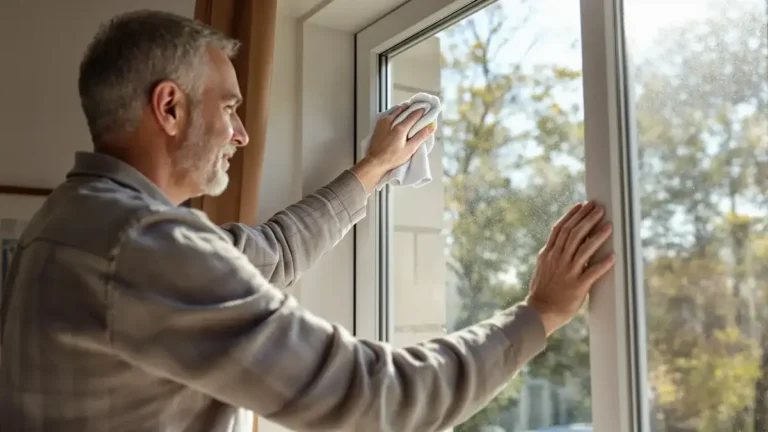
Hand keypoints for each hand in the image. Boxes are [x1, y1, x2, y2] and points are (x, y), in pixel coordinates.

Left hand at [352, 105, 435, 192]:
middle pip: (403, 111)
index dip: (420, 112)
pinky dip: (394, 112)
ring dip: (402, 108)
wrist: (375, 161)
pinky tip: (396, 114)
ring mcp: (383, 123)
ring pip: (394, 111)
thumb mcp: (409, 149)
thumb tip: (430, 127)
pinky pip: (388, 115)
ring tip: (407, 107)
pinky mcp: (378, 126)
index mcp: (400, 128)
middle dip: (411, 108)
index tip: (425, 108)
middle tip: (417, 106)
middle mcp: (391, 122)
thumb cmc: (392, 157)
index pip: (412, 116)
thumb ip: (420, 137)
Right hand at [525, 201, 615, 336]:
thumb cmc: (542, 290)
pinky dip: (603, 264)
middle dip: (587, 219)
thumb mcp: (543, 266)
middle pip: (573, 234)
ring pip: (584, 249)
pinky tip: (613, 256)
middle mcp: (557, 260)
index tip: (582, 205)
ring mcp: (567, 272)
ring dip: (597, 236)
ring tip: (609, 225)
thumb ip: (552, 253)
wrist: (539, 311)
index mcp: (548, 254)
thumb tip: (561, 240)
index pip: (560, 229)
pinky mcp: (577, 286)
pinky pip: (592, 272)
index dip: (572, 215)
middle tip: (598, 208)